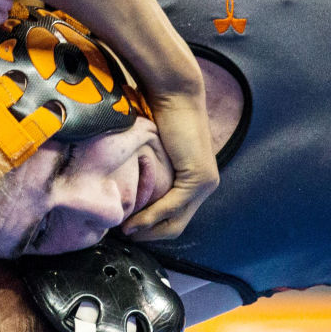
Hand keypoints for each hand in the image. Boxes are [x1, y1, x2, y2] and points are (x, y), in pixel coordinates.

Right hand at [124, 85, 217, 240]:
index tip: (128, 230)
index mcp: (197, 181)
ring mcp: (206, 184)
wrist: (175, 95)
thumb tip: (130, 194)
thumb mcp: (156, 154)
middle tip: (124, 236)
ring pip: (176, 222)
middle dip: (149, 235)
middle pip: (177, 227)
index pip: (176, 219)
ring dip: (148, 230)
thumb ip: (152, 175)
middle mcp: (206, 186)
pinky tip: (134, 222)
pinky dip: (153, 216)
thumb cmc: (161, 117)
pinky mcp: (199, 178)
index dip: (151, 230)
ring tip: (125, 232)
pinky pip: (174, 206)